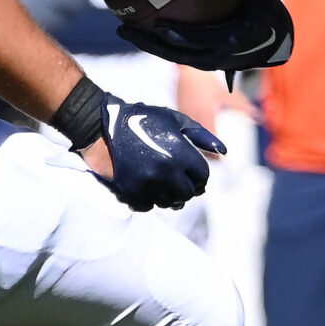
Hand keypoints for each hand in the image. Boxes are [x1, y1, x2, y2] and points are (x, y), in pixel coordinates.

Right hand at [75, 95, 224, 210]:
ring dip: (171, 196)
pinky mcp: (130, 192)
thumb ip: (201, 135)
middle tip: (182, 181)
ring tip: (166, 185)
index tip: (195, 173)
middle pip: (188, 193)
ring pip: (170, 202)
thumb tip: (223, 152)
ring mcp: (147, 184)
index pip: (203, 176)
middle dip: (188, 187)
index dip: (201, 176)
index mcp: (180, 153)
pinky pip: (149, 206)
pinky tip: (149, 188)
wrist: (101, 127)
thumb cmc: (141, 119)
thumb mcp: (174, 119)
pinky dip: (151, 200)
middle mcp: (166, 172)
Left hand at [116, 0, 293, 71]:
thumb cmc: (268, 13)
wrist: (270, 42)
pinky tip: (135, 25)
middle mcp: (214, 56)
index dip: (177, 36)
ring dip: (145, 44)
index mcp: (230, 42)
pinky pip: (172, 50)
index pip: (199, 41)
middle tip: (125, 28)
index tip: (157, 26)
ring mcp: (204, 60)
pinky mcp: (197, 58)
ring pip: (170, 55)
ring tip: (122, 28)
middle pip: (175, 53)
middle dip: (149, 43)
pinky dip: (154, 41)